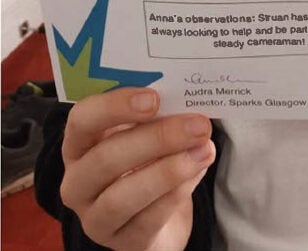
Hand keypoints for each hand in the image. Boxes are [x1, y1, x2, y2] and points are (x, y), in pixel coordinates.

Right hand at [60, 88, 215, 250]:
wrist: (157, 213)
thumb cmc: (147, 159)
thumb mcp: (145, 131)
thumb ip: (158, 114)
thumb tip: (188, 100)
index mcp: (79, 143)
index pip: (81, 120)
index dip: (114, 107)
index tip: (153, 98)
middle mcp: (77, 181)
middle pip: (106, 158)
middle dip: (157, 138)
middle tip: (198, 125)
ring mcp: (94, 217)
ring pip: (122, 196)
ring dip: (169, 171)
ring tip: (203, 151)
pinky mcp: (121, 242)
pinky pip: (147, 220)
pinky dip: (176, 194)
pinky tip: (197, 173)